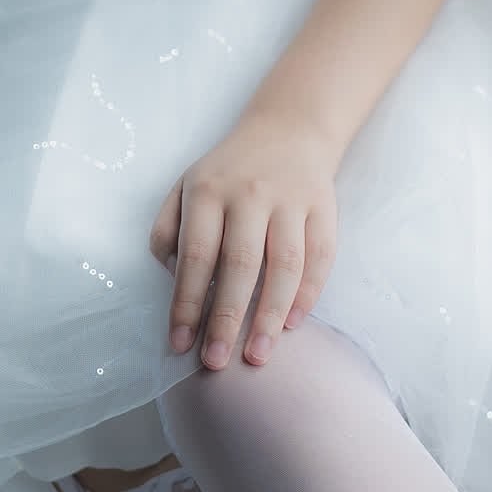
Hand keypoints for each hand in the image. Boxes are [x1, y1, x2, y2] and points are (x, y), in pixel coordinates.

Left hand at [148, 111, 338, 369]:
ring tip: (258, 355)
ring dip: (271, 316)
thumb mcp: (185, 187)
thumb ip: (168, 230)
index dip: (186, 303)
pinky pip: (320, 257)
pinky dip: (308, 293)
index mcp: (208, 192)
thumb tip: (173, 280)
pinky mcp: (324, 207)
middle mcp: (249, 194)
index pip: (195, 256)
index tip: (180, 344)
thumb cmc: (228, 171)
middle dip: (226, 319)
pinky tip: (294, 324)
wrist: (289, 129)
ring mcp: (290, 201)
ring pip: (285, 265)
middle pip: (240, 266)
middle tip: (217, 362)